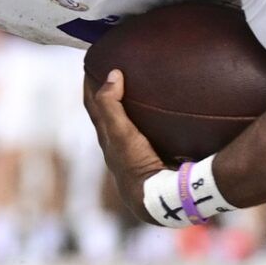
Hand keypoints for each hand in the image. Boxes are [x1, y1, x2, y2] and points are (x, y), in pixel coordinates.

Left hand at [82, 69, 167, 224]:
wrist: (158, 200)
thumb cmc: (136, 166)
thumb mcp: (120, 133)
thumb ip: (112, 105)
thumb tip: (113, 74)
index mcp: (108, 140)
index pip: (95, 106)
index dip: (91, 85)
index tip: (90, 64)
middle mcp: (119, 149)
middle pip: (110, 116)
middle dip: (110, 95)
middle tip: (117, 73)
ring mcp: (139, 158)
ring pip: (130, 127)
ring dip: (132, 111)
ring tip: (145, 93)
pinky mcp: (158, 163)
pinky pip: (153, 136)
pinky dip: (156, 124)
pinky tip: (175, 120)